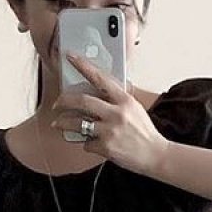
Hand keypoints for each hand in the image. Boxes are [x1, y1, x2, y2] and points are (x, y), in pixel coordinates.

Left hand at [51, 51, 168, 176]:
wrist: (155, 155)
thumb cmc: (144, 133)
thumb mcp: (135, 110)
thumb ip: (117, 102)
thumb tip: (97, 97)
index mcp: (125, 100)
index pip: (100, 78)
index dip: (83, 65)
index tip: (70, 57)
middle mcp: (116, 113)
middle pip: (82, 101)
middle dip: (64, 101)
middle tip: (57, 104)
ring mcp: (110, 131)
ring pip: (78, 123)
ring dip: (63, 123)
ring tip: (58, 124)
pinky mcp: (106, 147)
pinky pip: (87, 143)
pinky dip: (88, 144)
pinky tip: (94, 144)